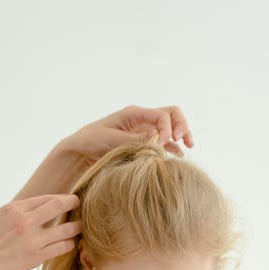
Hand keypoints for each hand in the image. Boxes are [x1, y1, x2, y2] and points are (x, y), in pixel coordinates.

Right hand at [0, 193, 80, 269]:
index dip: (60, 198)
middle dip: (73, 203)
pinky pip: (61, 248)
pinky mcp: (36, 258)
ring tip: (80, 227)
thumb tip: (36, 208)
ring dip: (76, 227)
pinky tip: (70, 243)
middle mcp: (25, 221)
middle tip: (81, 204)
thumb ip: (18, 212)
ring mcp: (32, 240)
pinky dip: (69, 244)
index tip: (69, 199)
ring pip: (65, 229)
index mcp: (14, 208)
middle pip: (58, 206)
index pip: (45, 197)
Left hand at [65, 104, 193, 164]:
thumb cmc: (91, 141)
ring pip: (170, 127)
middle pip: (171, 114)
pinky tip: (178, 156)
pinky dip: (172, 147)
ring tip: (188, 147)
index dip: (167, 128)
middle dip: (182, 125)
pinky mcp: (143, 143)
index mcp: (134, 113)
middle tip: (184, 141)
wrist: (81, 150)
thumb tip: (156, 138)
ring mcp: (144, 131)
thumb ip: (134, 139)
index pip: (162, 115)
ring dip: (182, 135)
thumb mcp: (111, 140)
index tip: (163, 144)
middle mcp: (142, 120)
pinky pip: (164, 142)